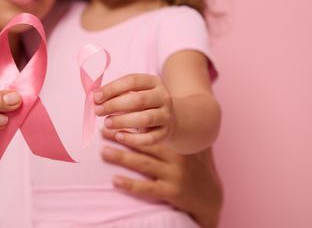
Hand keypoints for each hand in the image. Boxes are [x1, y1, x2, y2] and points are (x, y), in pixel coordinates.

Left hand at [94, 73, 174, 146]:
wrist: (171, 119)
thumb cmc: (144, 104)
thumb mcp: (135, 93)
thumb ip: (117, 94)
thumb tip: (95, 98)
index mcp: (153, 82)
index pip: (132, 81)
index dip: (112, 88)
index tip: (96, 97)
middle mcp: (163, 97)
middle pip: (139, 100)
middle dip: (115, 105)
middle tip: (98, 111)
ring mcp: (166, 115)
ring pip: (145, 119)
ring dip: (122, 121)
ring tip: (106, 123)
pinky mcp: (165, 133)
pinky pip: (149, 138)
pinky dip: (132, 139)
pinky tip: (119, 136)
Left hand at [101, 128, 222, 227]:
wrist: (209, 195)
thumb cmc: (190, 167)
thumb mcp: (182, 148)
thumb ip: (165, 134)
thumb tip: (139, 116)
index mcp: (175, 144)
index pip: (149, 129)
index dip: (130, 122)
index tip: (114, 117)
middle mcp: (175, 156)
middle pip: (143, 143)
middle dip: (121, 136)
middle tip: (102, 130)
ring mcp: (173, 174)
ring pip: (143, 163)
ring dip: (121, 156)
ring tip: (104, 151)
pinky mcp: (171, 192)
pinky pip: (147, 188)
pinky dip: (129, 184)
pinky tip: (114, 180)